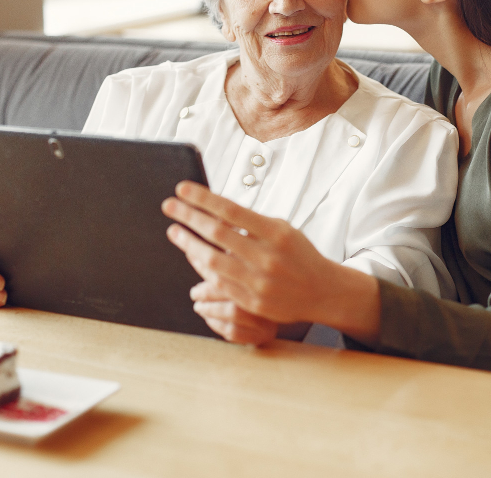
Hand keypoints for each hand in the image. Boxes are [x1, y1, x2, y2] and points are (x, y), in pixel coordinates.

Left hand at [162, 181, 381, 344]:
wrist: (322, 291)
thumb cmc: (298, 254)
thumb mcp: (282, 229)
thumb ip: (252, 222)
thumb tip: (215, 208)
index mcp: (276, 233)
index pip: (231, 210)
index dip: (203, 198)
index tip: (182, 188)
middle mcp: (267, 257)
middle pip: (217, 233)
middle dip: (189, 217)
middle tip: (168, 205)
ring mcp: (259, 282)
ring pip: (212, 261)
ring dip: (189, 244)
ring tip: (175, 230)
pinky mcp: (253, 302)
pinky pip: (219, 283)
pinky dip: (203, 269)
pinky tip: (192, 256)